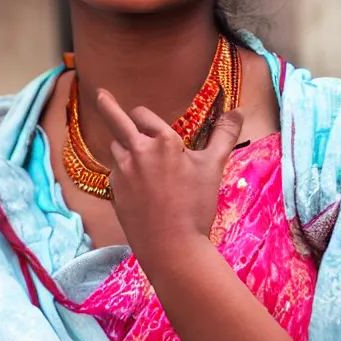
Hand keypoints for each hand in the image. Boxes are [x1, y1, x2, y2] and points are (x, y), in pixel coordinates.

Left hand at [97, 89, 242, 260]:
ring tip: (137, 157)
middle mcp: (137, 151)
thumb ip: (224, 136)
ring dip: (124, 147)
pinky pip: (116, 173)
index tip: (141, 114)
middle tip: (101, 94)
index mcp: (163, 140)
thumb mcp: (213, 167)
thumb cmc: (195, 205)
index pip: (143, 115)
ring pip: (116, 148)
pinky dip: (125, 173)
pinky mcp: (114, 191)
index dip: (145, 116)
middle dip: (108, 105)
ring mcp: (122, 171)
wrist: (172, 246)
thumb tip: (238, 111)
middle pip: (117, 121)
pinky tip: (140, 188)